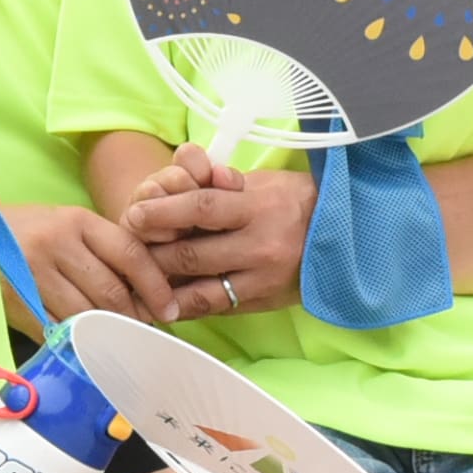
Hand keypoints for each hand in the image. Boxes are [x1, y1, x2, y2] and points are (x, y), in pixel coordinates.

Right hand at [11, 199, 177, 324]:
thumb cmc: (26, 232)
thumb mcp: (65, 226)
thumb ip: (101, 250)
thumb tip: (146, 289)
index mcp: (77, 221)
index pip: (130, 254)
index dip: (156, 285)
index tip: (170, 308)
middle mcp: (57, 244)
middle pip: (112, 291)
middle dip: (134, 316)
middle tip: (144, 329)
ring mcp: (33, 274)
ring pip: (87, 315)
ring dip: (108, 332)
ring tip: (118, 338)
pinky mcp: (16, 302)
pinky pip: (57, 329)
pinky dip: (75, 340)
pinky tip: (84, 343)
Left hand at [122, 146, 309, 319]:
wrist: (346, 235)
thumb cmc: (295, 200)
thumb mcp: (259, 181)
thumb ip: (217, 180)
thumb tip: (177, 165)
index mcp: (258, 207)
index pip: (200, 207)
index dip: (163, 212)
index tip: (134, 214)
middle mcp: (259, 246)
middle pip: (191, 254)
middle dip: (153, 254)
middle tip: (127, 250)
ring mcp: (261, 279)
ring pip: (199, 289)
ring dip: (163, 286)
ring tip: (138, 280)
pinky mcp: (263, 302)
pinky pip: (216, 307)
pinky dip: (187, 307)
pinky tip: (165, 304)